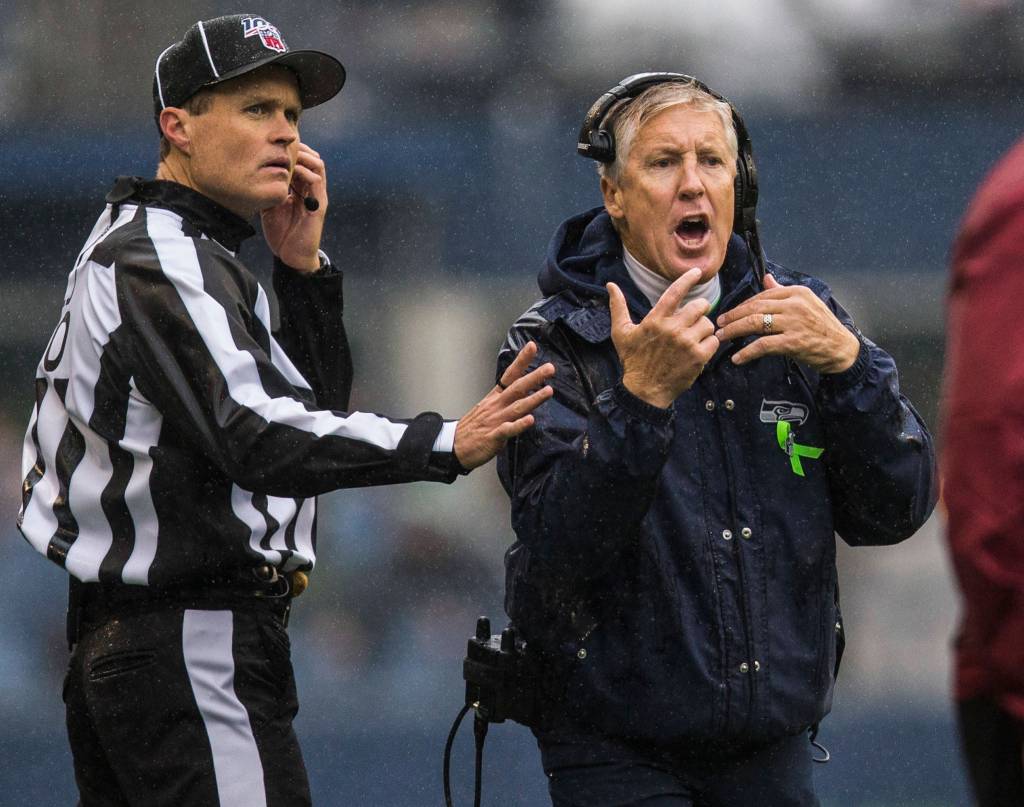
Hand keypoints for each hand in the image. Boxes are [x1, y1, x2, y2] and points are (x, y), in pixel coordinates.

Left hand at [261, 142, 326, 272]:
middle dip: (298, 148)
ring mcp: (317, 197)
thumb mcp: (270, 207)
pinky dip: (306, 171)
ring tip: (289, 153)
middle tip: (282, 143)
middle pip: (311, 158)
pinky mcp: (319, 206)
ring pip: (318, 165)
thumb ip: (268, 191)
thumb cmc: (282, 234)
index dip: (291, 151)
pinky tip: (292, 169)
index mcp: (301, 190)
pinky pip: (317, 181)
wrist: (292, 256)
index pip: (301, 162)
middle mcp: (311, 190)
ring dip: (304, 156)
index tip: (274, 144)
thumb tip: (254, 175)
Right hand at [453, 342, 554, 469]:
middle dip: (534, 377)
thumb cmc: (473, 428)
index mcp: (495, 397)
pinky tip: (530, 420)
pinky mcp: (493, 437)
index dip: (521, 361)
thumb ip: (507, 400)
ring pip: (517, 407)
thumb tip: (527, 391)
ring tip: (548, 391)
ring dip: (533, 398)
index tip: (532, 346)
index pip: (510, 375)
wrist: (454, 446)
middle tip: (550, 368)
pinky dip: (519, 424)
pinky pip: (508, 429)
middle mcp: (496, 406)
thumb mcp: (488, 407)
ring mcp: (495, 420)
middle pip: (517, 388)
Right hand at [608, 267, 718, 407]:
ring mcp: (687, 343)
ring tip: (692, 339)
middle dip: (699, 310)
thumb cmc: (633, 360)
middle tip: (693, 319)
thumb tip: (610, 286)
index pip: (675, 292)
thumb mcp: (621, 333)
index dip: (688, 279)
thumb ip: (618, 307)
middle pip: (700, 305)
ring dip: (703, 330)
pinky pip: (713, 341)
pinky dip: (709, 345)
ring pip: (708, 324)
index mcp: (655, 320)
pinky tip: (698, 350)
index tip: (697, 271)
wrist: (644, 391)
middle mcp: (672, 329)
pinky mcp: (698, 357)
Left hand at [713, 273, 859, 372]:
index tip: (730, 314)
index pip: (761, 296)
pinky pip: (762, 345)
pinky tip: (738, 358)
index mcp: (796, 292)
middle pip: (754, 307)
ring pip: (754, 323)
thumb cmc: (822, 327)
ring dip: (733, 331)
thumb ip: (783, 291)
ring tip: (721, 338)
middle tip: (718, 325)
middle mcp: (794, 304)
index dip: (742, 306)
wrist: (842, 349)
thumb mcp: (805, 303)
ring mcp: (794, 323)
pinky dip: (747, 352)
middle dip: (732, 316)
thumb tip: (766, 278)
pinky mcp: (793, 342)